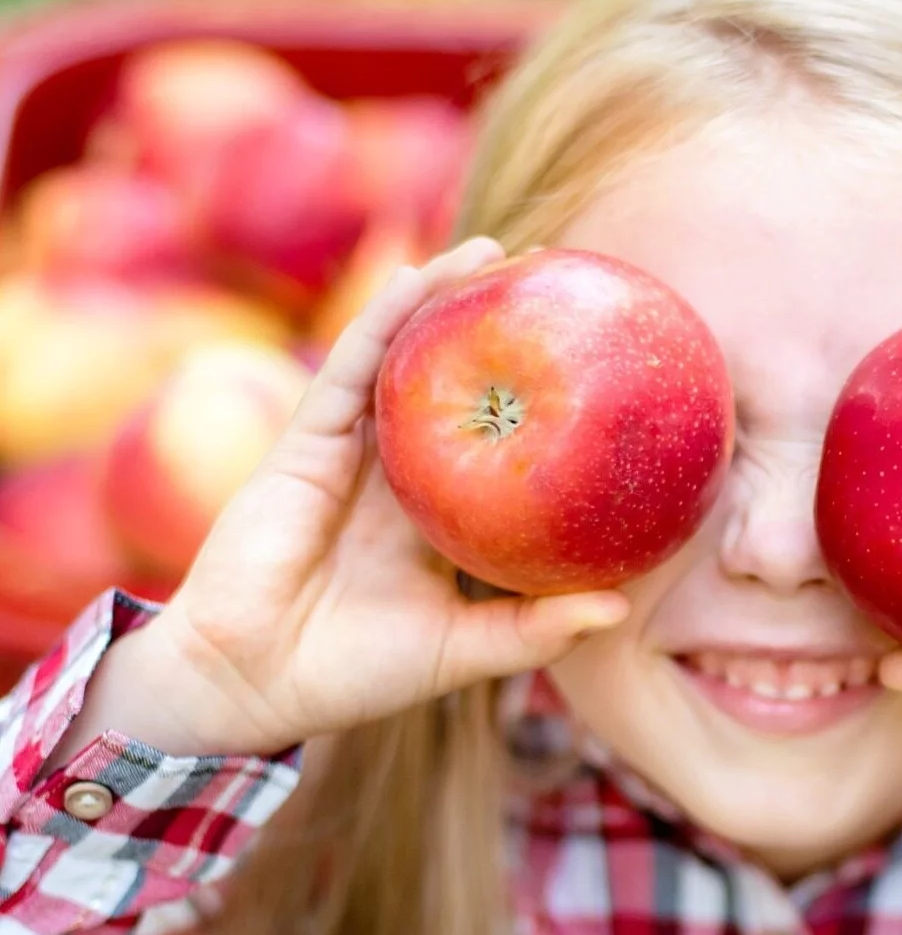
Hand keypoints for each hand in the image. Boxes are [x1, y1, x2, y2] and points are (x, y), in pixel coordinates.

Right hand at [64, 238, 628, 761]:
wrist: (251, 682)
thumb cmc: (355, 673)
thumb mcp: (464, 647)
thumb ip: (535, 628)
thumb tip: (617, 607)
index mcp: (440, 514)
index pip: (496, 442)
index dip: (538, 399)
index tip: (594, 358)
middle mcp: (401, 473)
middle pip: (455, 384)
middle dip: (496, 331)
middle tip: (555, 280)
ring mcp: (355, 451)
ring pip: (405, 358)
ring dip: (443, 300)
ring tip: (496, 253)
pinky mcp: (309, 441)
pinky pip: (354, 367)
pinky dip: (386, 317)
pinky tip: (423, 277)